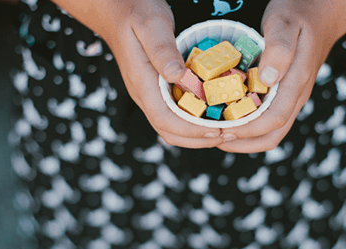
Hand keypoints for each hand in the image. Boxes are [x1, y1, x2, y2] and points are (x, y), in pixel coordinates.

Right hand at [52, 0, 222, 147]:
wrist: (115, 8)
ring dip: (196, 133)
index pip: (165, 121)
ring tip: (224, 128)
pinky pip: (174, 112)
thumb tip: (177, 76)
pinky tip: (212, 111)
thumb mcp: (151, 24)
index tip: (218, 130)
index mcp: (142, 83)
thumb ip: (162, 50)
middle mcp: (144, 94)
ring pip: (171, 126)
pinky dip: (193, 119)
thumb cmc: (134, 10)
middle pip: (169, 132)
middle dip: (198, 139)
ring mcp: (149, 92)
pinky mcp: (155, 87)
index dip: (192, 132)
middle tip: (230, 135)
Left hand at [217, 0, 338, 152]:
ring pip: (271, 130)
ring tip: (218, 133)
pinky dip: (248, 124)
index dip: (247, 131)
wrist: (322, 9)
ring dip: (245, 138)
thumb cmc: (299, 12)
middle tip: (214, 138)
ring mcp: (291, 96)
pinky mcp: (285, 93)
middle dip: (242, 142)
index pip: (274, 120)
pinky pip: (268, 117)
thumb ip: (279, 49)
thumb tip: (267, 79)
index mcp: (296, 81)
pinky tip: (228, 116)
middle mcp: (296, 94)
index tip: (222, 131)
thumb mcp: (284, 22)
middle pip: (272, 135)